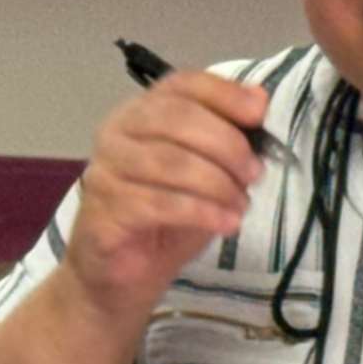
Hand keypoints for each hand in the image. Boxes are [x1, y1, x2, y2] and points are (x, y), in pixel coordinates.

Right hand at [61, 70, 269, 324]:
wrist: (121, 278)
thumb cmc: (166, 221)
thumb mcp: (207, 174)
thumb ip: (228, 136)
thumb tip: (259, 99)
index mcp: (140, 113)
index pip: (181, 85)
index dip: (223, 94)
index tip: (258, 115)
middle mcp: (116, 134)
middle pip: (176, 119)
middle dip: (226, 144)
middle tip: (254, 174)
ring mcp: (105, 172)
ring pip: (170, 161)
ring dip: (217, 183)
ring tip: (241, 206)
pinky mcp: (104, 212)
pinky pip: (159, 203)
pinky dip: (201, 212)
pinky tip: (225, 223)